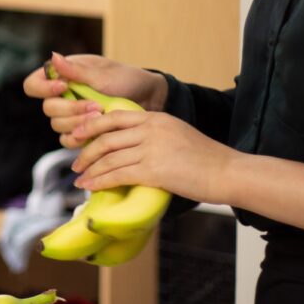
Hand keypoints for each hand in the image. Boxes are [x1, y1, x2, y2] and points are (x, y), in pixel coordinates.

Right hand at [23, 53, 168, 147]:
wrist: (149, 100)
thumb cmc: (126, 80)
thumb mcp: (103, 74)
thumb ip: (76, 71)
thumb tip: (53, 57)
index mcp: (61, 76)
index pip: (33, 85)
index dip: (43, 89)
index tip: (64, 87)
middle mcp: (62, 96)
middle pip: (47, 109)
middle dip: (70, 110)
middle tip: (95, 107)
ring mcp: (71, 116)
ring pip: (58, 127)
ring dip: (78, 124)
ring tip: (101, 117)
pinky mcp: (82, 133)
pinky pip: (69, 141)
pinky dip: (80, 139)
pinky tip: (96, 133)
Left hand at [71, 109, 238, 204]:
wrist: (229, 172)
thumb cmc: (206, 158)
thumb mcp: (177, 133)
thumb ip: (153, 134)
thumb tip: (130, 145)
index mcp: (155, 117)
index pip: (113, 116)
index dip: (91, 126)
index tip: (78, 136)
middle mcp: (150, 129)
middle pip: (105, 137)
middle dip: (85, 151)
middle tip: (75, 163)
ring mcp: (151, 148)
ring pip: (109, 157)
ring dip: (90, 170)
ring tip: (79, 179)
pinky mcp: (154, 170)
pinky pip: (118, 174)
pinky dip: (100, 181)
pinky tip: (91, 187)